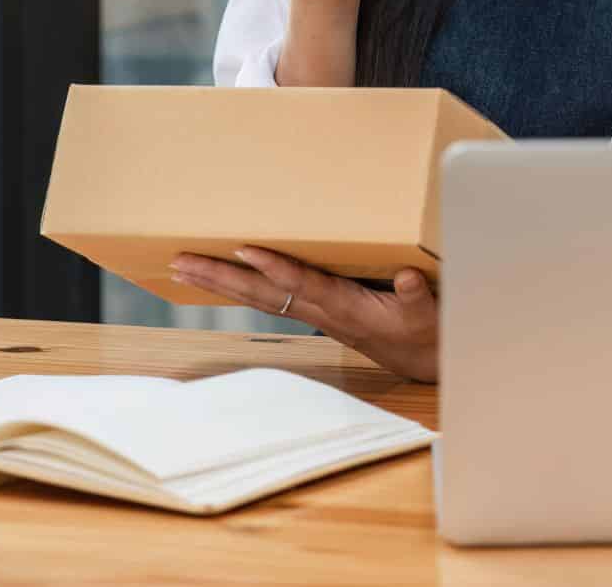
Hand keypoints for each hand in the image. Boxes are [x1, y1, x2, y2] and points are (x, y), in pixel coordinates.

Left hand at [170, 247, 438, 382]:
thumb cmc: (427, 332)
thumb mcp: (430, 314)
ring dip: (220, 284)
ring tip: (183, 267)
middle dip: (221, 278)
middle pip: (263, 294)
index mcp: (347, 308)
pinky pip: (271, 299)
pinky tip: (221, 279)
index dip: (275, 269)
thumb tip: (408, 277)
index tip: (243, 250)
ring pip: (259, 298)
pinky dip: (241, 288)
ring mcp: (316, 315)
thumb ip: (417, 296)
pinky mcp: (317, 313)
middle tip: (181, 261)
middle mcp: (323, 312)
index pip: (303, 285)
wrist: (426, 361)